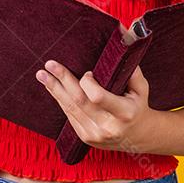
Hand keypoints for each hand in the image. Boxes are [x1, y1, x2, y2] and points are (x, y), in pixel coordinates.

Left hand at [37, 60, 158, 153]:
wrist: (138, 136)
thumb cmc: (138, 106)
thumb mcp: (141, 88)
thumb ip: (131, 69)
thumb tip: (121, 45)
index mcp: (124, 113)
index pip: (97, 97)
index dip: (88, 83)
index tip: (86, 73)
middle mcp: (108, 127)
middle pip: (79, 101)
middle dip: (62, 80)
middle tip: (49, 65)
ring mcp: (95, 134)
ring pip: (70, 108)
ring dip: (55, 89)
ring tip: (42, 75)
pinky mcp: (85, 138)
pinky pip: (69, 116)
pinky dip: (60, 100)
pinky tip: (52, 88)